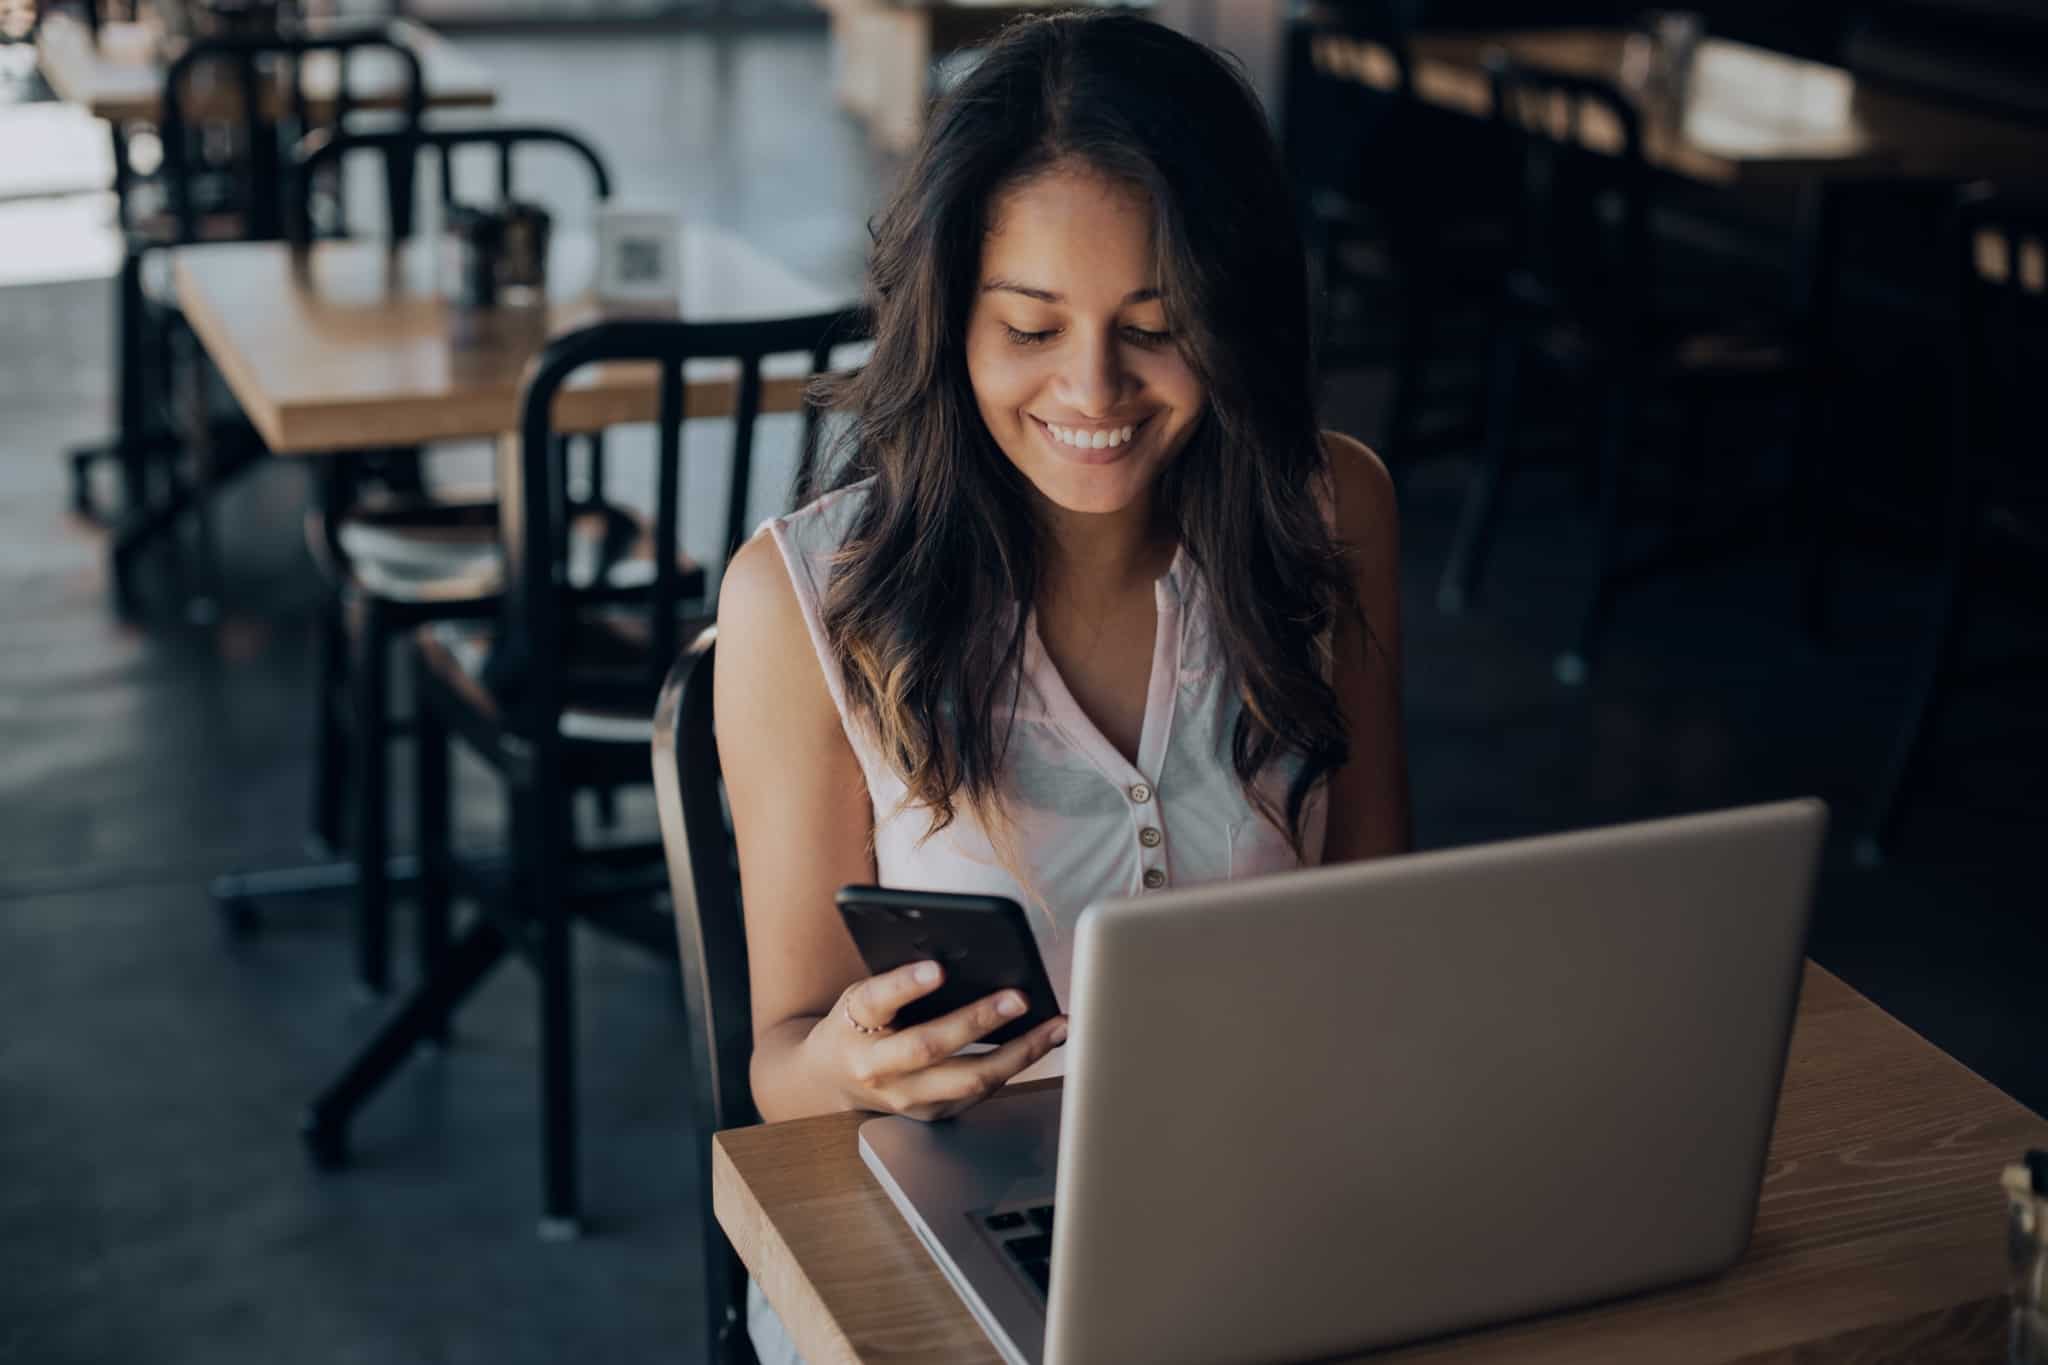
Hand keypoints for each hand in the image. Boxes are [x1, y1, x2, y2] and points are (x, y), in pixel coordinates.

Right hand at [814, 960, 1067, 1121]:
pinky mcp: (930, 1114)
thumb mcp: (864, 993)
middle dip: (979, 1021)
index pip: (876, 1001)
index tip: (937, 969)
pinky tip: (1042, 1044)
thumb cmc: (860, 1022)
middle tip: (1019, 997)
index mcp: (854, 1023)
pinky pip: (979, 1091)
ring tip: (1056, 1026)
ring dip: (1019, 1052)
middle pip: (929, 1046)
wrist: (832, 1078)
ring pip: (967, 1079)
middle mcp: (876, 1067)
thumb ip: (900, 981)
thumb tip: (963, 956)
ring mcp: (905, 1097)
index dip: (906, 985)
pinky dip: (1015, 1066)